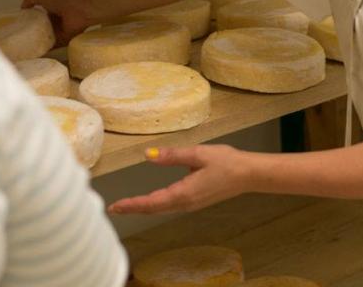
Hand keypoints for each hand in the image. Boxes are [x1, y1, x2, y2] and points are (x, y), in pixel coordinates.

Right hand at [22, 0, 93, 45]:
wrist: (79, 10)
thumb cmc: (62, 0)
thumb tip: (22, 8)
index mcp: (50, 10)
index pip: (37, 18)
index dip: (28, 22)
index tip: (17, 28)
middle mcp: (54, 22)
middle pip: (40, 30)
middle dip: (31, 35)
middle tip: (18, 41)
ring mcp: (58, 33)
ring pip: (45, 39)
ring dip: (36, 43)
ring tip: (22, 49)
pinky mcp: (62, 42)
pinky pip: (51, 47)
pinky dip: (44, 50)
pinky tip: (32, 53)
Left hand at [108, 145, 251, 214]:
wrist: (248, 174)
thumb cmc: (226, 162)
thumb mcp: (198, 154)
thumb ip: (172, 155)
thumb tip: (148, 154)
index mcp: (184, 193)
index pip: (152, 201)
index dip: (132, 204)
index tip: (115, 207)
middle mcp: (185, 203)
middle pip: (154, 208)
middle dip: (134, 208)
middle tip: (114, 208)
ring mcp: (191, 204)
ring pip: (162, 208)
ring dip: (144, 207)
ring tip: (127, 205)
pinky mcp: (196, 200)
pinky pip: (170, 205)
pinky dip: (155, 205)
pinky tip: (151, 201)